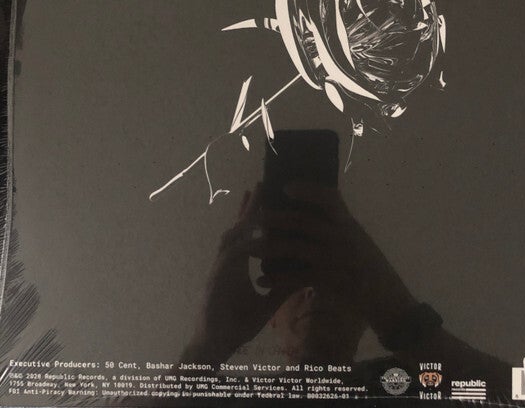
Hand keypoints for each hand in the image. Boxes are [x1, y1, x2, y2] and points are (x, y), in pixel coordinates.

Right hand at [185, 184, 304, 361]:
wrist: (214, 348)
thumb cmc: (235, 326)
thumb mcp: (266, 305)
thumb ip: (281, 289)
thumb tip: (303, 277)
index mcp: (236, 265)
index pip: (247, 234)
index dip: (253, 215)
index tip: (265, 196)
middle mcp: (226, 262)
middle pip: (238, 228)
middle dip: (249, 206)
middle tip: (261, 184)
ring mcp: (219, 269)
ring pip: (232, 236)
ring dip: (244, 218)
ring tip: (256, 198)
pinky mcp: (215, 281)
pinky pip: (230, 258)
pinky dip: (243, 246)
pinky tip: (254, 236)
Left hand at [255, 182, 417, 339]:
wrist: (387, 299)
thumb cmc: (370, 265)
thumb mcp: (359, 238)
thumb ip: (338, 224)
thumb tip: (311, 208)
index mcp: (349, 224)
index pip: (329, 198)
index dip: (307, 190)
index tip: (286, 186)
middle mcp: (343, 237)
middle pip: (304, 222)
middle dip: (276, 219)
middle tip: (255, 217)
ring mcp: (336, 259)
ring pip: (296, 248)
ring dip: (271, 248)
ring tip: (250, 248)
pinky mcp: (330, 281)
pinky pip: (298, 277)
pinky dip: (278, 278)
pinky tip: (262, 279)